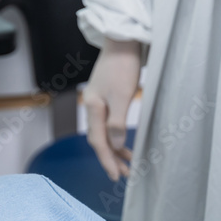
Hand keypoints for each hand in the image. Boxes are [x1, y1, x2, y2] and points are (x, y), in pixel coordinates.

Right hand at [84, 38, 141, 180]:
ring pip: (104, 132)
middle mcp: (92, 106)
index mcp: (93, 107)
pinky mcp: (106, 98)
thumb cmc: (122, 68)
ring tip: (128, 163)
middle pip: (98, 139)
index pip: (97, 140)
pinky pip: (108, 124)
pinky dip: (116, 136)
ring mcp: (98, 102)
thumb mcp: (122, 96)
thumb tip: (115, 146)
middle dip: (110, 158)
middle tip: (123, 175)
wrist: (122, 43)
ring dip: (114, 149)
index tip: (116, 176)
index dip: (106, 160)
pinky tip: (124, 143)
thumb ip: (117, 123)